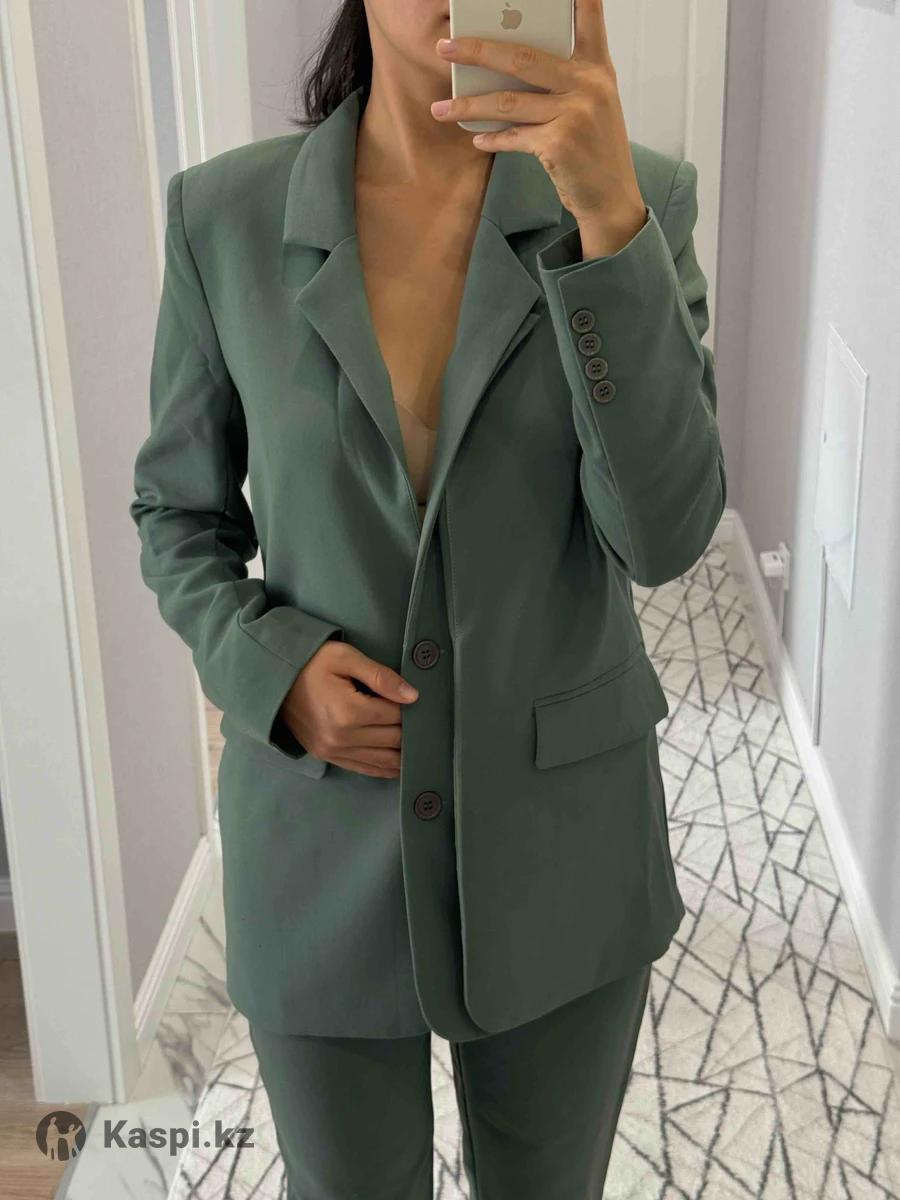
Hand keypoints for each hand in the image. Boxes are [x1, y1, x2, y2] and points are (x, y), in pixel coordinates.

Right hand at [278, 641, 418, 778]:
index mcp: (348, 711)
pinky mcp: (328, 758)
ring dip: (403, 754)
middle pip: (393, 740)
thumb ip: (380, 676)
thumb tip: (413, 696)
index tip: (419, 701)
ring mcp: (334, 751)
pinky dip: (386, 767)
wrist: (273, 681)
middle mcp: (342, 737)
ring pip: (384, 760)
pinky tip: (400, 762)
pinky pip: (366, 769)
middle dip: (410, 730)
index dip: (411, 708)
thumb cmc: (310, 663)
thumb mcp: (345, 657)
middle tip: (423, 720)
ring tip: (418, 743)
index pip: (396, 716)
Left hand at [431, 0, 646, 257]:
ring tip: (442, 109)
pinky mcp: (560, 144)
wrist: (612, 199)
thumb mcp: (593, 106)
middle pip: (522, 57)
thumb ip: (564, 82)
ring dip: (469, 106)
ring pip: (508, 101)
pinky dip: (493, 139)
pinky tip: (478, 139)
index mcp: (598, 69)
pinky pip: (514, 136)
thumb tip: (509, 67)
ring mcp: (575, 114)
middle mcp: (589, 85)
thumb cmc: (595, 151)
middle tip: (446, 47)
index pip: (589, 19)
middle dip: (478, 50)